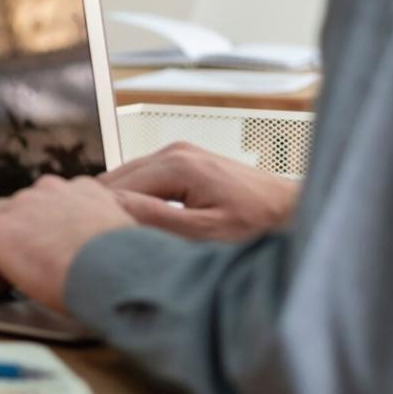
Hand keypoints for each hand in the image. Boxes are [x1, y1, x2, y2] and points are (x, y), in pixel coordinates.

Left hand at [0, 175, 134, 309]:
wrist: (121, 272)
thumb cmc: (133, 268)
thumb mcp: (122, 243)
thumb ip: (100, 241)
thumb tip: (96, 261)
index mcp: (80, 192)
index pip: (44, 205)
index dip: (33, 230)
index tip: (32, 251)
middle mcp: (46, 192)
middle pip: (11, 211)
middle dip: (5, 239)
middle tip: (3, 271)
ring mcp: (19, 209)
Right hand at [98, 141, 298, 241]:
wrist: (294, 213)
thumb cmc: (260, 226)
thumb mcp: (206, 232)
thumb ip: (155, 218)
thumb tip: (110, 208)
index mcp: (175, 164)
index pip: (114, 189)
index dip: (103, 216)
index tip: (98, 242)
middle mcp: (173, 151)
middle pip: (115, 179)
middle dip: (108, 208)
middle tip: (106, 242)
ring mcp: (178, 152)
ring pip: (127, 178)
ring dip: (122, 204)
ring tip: (124, 235)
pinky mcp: (184, 160)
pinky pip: (144, 178)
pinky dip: (138, 198)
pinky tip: (143, 222)